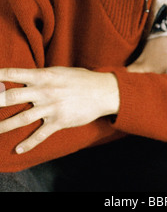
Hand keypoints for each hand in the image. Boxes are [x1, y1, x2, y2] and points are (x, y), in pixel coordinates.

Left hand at [0, 67, 118, 153]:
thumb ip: (41, 76)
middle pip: (13, 96)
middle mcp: (45, 91)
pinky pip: (40, 135)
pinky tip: (18, 149)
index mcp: (44, 75)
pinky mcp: (59, 121)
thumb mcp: (60, 71)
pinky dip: (28, 143)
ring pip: (22, 118)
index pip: (15, 73)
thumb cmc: (81, 79)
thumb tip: (24, 78)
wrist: (102, 91)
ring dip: (4, 126)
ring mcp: (51, 107)